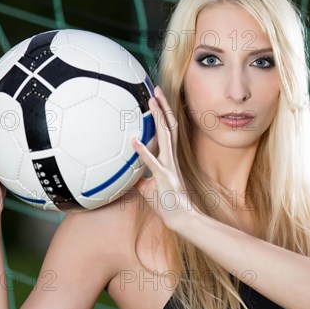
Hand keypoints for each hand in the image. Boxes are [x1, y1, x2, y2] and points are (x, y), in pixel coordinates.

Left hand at [131, 86, 192, 229]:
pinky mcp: (164, 178)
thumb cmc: (168, 204)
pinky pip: (153, 163)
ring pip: (165, 137)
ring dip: (158, 118)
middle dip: (163, 106)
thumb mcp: (148, 188)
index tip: (157, 97)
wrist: (182, 219)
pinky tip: (133, 141)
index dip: (163, 113)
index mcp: (169, 158)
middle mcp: (171, 158)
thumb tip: (127, 175)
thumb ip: (139, 178)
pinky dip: (143, 151)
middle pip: (169, 126)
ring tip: (151, 102)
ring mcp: (169, 167)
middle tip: (156, 88)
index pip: (167, 130)